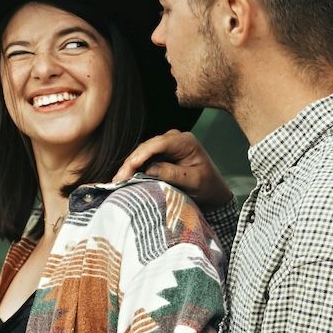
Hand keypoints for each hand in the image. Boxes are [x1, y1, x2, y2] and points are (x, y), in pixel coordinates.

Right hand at [113, 130, 233, 209]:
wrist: (213, 192)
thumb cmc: (207, 186)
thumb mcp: (192, 181)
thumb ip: (171, 173)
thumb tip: (148, 169)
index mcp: (185, 142)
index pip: (159, 144)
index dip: (142, 154)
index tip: (131, 166)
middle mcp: (174, 139)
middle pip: (147, 147)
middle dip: (131, 162)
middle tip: (119, 179)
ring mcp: (167, 145)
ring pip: (142, 152)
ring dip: (130, 165)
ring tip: (118, 180)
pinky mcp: (161, 154)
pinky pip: (144, 158)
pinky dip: (134, 167)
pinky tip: (125, 177)